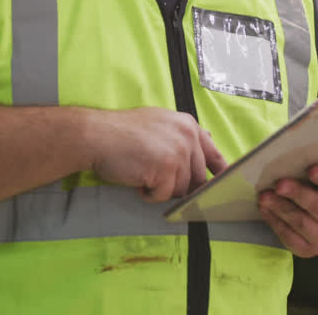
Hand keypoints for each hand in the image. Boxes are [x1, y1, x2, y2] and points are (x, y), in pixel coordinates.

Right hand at [87, 107, 227, 202]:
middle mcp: (187, 137)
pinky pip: (164, 196)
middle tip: (158, 179)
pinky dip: (149, 194)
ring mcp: (178, 153)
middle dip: (179, 184)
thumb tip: (208, 137)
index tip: (220, 188)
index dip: (219, 175)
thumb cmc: (122, 131)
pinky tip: (138, 180)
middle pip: (198, 178)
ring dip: (161, 188)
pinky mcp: (166, 169)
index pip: (214, 155)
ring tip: (143, 173)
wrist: (97, 135)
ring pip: (181, 189)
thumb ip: (183, 133)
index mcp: (188, 125)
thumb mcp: (159, 122)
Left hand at [259, 164, 317, 257]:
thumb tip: (302, 145)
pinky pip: (290, 238)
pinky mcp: (309, 249)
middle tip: (279, 184)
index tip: (312, 169)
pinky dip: (275, 222)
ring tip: (264, 196)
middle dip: (297, 194)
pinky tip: (264, 209)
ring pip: (301, 223)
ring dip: (280, 208)